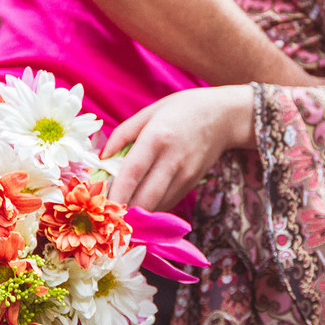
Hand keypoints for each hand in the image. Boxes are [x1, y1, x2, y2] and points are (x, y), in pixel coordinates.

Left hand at [103, 85, 256, 211]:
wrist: (224, 116)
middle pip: (145, 198)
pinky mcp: (192, 184)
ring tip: (119, 211)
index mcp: (156, 138)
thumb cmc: (182, 109)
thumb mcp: (149, 112)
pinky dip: (152, 208)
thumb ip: (122, 134)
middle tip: (106, 214)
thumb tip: (101, 158)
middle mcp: (172, 160)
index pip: (132, 173)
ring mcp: (185, 175)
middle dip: (124, 212)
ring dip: (137, 213)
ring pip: (157, 206)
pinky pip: (167, 203)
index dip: (115, 194)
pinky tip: (140, 202)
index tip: (100, 206)